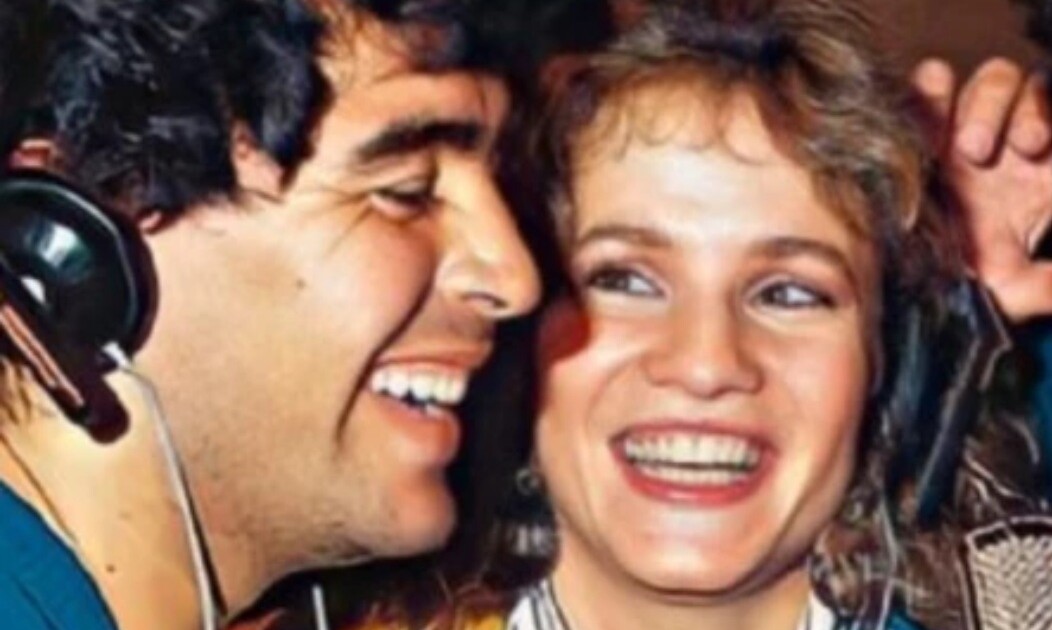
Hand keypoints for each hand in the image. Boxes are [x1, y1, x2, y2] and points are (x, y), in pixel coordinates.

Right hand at [912, 57, 1051, 321]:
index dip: (1050, 117)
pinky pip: (928, 81)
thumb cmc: (958, 285)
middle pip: (1031, 89)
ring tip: (969, 148)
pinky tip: (927, 127)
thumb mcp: (1011, 289)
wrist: (898, 284)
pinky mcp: (916, 123)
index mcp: (1038, 170)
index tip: (1038, 148)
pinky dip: (930, 90)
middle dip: (1029, 110)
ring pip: (991, 78)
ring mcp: (959, 127)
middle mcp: (1004, 140)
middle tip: (1019, 147)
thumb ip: (1046, 285)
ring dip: (985, 104)